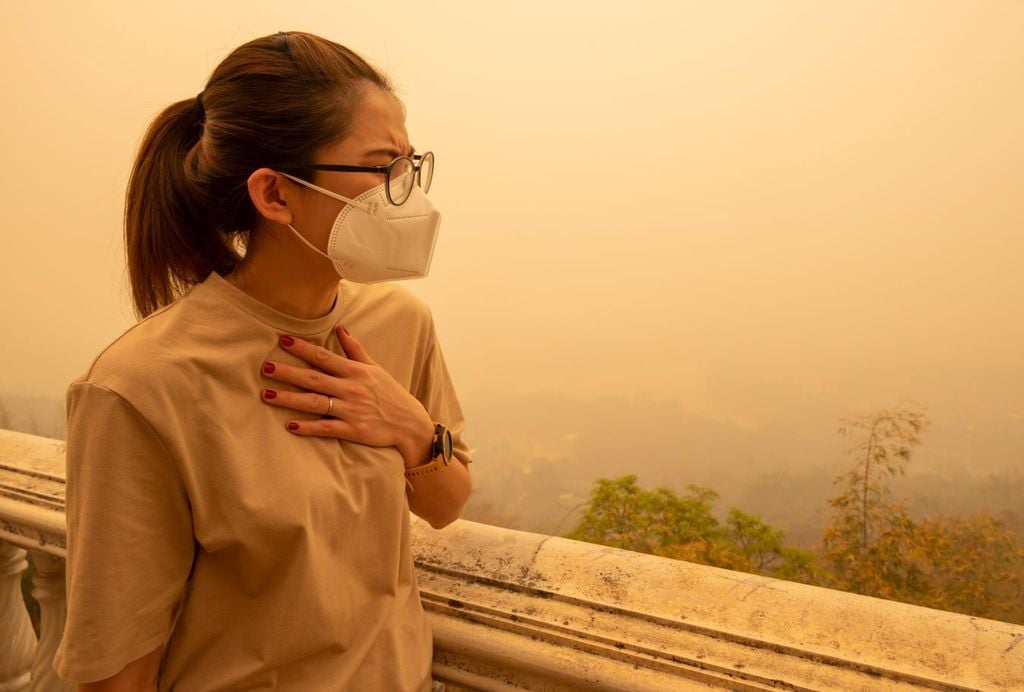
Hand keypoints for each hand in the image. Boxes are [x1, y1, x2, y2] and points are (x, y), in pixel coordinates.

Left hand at [259, 326, 434, 467]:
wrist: (410, 423)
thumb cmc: (390, 394)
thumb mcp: (375, 368)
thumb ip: (355, 349)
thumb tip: (341, 328)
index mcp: (356, 371)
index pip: (324, 357)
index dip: (303, 349)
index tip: (283, 341)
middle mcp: (351, 389)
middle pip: (314, 378)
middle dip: (289, 373)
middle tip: (265, 368)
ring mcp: (351, 410)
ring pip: (316, 403)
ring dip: (291, 399)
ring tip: (268, 395)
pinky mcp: (353, 430)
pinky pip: (327, 429)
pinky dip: (309, 427)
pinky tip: (291, 426)